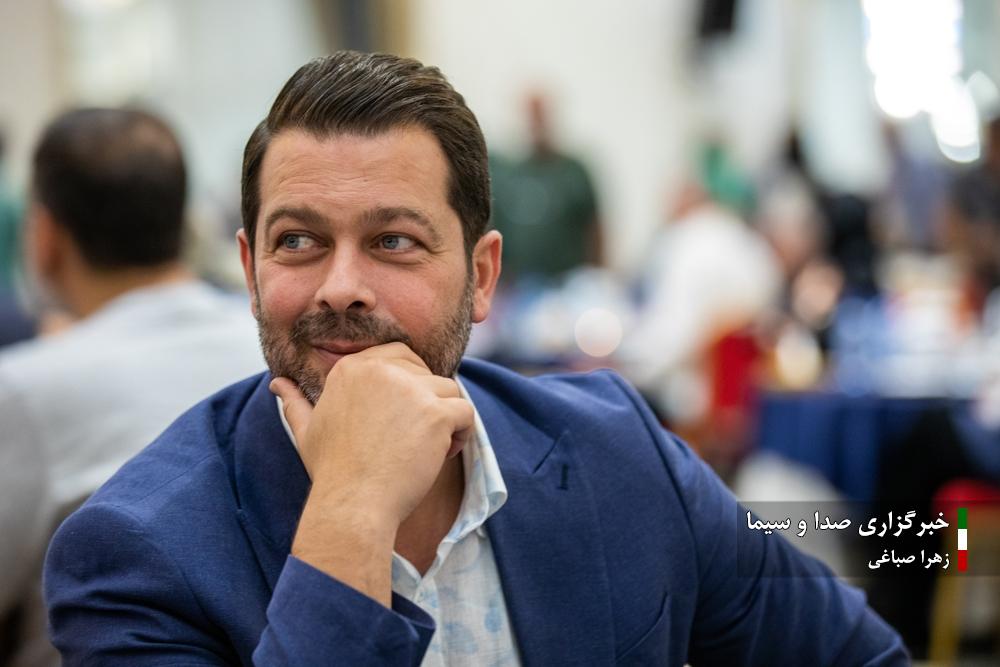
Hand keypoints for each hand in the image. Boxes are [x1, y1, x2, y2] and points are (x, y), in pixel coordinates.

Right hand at [269, 342, 472, 604]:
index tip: (401, 417)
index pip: (398, 355)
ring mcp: (411, 390)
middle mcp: (381, 370)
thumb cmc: (331, 472)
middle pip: (426, 371)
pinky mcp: (435, 413)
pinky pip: (466, 412)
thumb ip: (295, 402)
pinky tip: (442, 454)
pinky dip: (462, 433)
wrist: (352, 505)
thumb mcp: (307, 430)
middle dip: (428, 400)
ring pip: (449, 391)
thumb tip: (276, 383)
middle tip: (415, 436)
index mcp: (353, 368)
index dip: (409, 383)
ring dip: (446, 419)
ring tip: (428, 449)